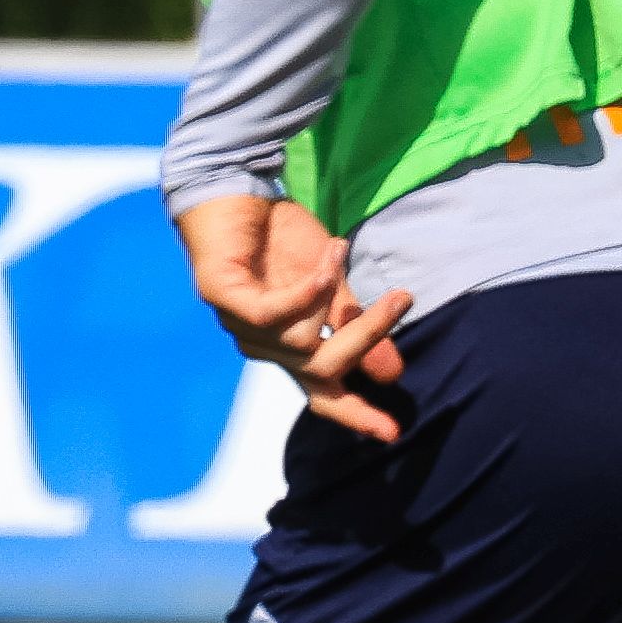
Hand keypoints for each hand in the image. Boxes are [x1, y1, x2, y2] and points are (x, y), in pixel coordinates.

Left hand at [173, 189, 416, 441]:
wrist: (233, 189)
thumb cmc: (278, 236)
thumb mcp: (330, 283)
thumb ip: (352, 323)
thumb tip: (392, 373)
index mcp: (287, 345)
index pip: (322, 392)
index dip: (354, 413)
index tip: (391, 432)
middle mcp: (262, 344)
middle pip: (320, 371)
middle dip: (364, 343)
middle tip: (399, 303)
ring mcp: (239, 325)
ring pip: (301, 344)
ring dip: (337, 303)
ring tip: (343, 256)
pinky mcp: (222, 298)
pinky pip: (273, 313)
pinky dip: (308, 290)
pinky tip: (330, 259)